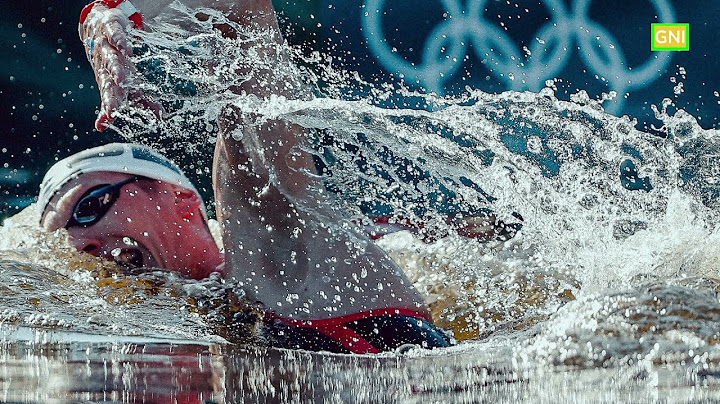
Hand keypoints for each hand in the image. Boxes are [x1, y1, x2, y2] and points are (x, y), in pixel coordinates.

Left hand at [79, 3, 161, 130]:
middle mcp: (105, 67)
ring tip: (121, 79)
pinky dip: (120, 42)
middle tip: (112, 110)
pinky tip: (128, 50)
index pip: (110, 98)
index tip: (108, 122)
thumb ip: (143, 102)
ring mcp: (106, 47)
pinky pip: (114, 36)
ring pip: (110, 60)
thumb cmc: (116, 61)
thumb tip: (161, 118)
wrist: (98, 26)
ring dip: (115, 69)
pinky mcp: (110, 29)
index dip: (110, 108)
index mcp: (109, 81)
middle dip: (111, 97)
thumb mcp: (130, 81)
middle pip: (108, 83)